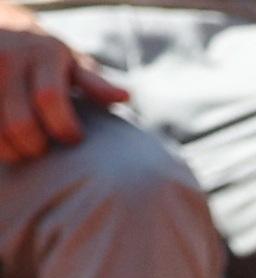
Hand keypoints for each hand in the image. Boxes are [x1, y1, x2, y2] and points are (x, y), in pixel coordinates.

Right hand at [0, 23, 125, 164]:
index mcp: (43, 54)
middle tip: (43, 150)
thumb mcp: (72, 62)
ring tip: (23, 150)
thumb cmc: (46, 56)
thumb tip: (124, 96)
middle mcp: (9, 59)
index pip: (49, 99)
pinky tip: (5, 142)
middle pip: (19, 123)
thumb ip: (94, 82)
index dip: (63, 127)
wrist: (2, 30)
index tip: (74, 139)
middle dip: (35, 147)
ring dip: (11, 151)